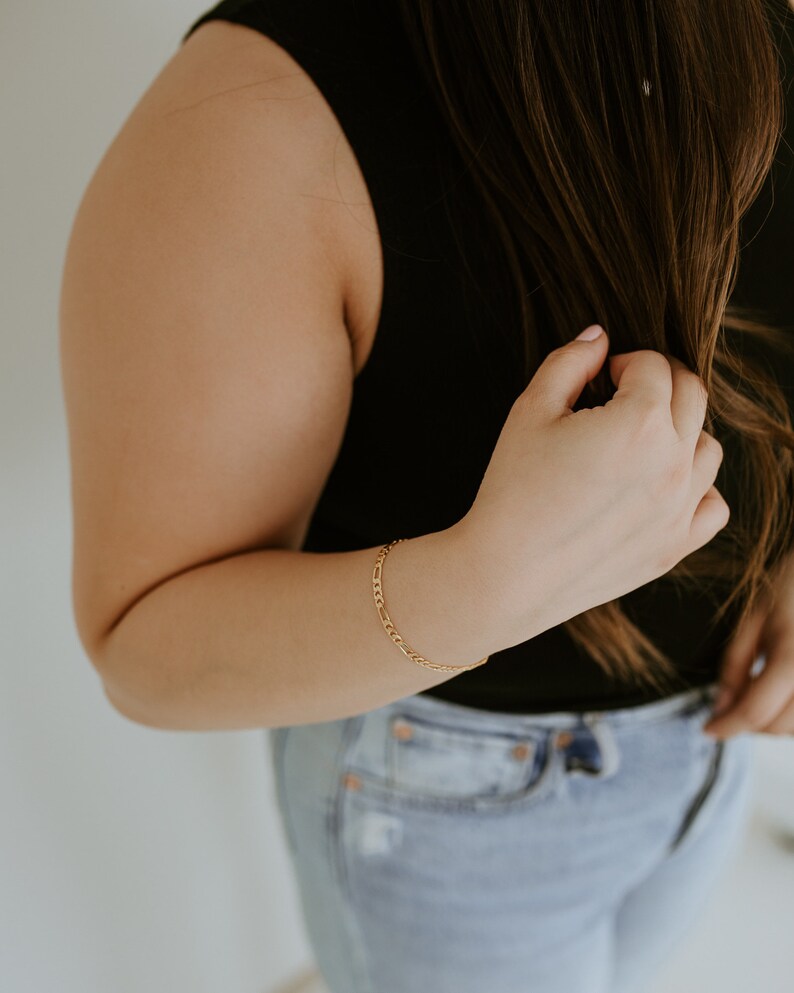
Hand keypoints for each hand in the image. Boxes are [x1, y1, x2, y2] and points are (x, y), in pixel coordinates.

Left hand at [704, 550, 793, 738]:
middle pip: (778, 726)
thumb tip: (720, 708)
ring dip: (773, 722)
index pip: (755, 712)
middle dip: (748, 723)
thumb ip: (735, 664)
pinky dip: (792, 714)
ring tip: (757, 694)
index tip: (708, 729)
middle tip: (728, 707)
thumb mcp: (755, 616)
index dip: (727, 726)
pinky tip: (782, 693)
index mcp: (793, 657)